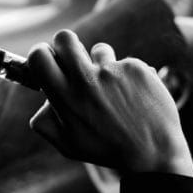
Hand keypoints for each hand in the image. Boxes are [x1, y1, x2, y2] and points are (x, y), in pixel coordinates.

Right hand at [28, 30, 192, 176]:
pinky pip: (125, 64)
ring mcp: (112, 71)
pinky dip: (128, 78)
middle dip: (66, 45)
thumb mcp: (67, 145)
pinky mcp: (135, 68)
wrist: (153, 154)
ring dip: (102, 64)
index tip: (49, 60)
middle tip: (75, 60)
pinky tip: (135, 98)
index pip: (38, 56)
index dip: (40, 53)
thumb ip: (44, 122)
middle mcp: (85, 80)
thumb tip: (43, 100)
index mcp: (64, 98)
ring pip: (99, 50)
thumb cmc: (107, 150)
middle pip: (64, 38)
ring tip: (113, 91)